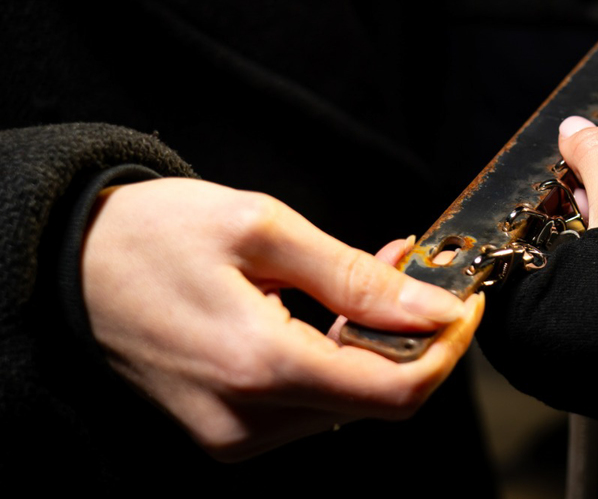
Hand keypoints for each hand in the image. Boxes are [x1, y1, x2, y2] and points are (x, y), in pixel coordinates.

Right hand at [82, 178, 482, 461]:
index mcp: (258, 367)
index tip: (466, 300)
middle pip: (379, 401)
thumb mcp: (262, 229)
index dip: (449, 348)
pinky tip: (338, 307)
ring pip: (348, 402)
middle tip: (417, 269)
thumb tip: (434, 308)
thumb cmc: (153, 233)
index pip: (397, 391)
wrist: (66, 262)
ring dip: (379, 343)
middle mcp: (246, 420)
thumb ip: (355, 278)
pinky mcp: (225, 428)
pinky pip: (310, 401)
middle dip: (416, 337)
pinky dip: (340, 356)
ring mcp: (233, 433)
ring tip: (373, 274)